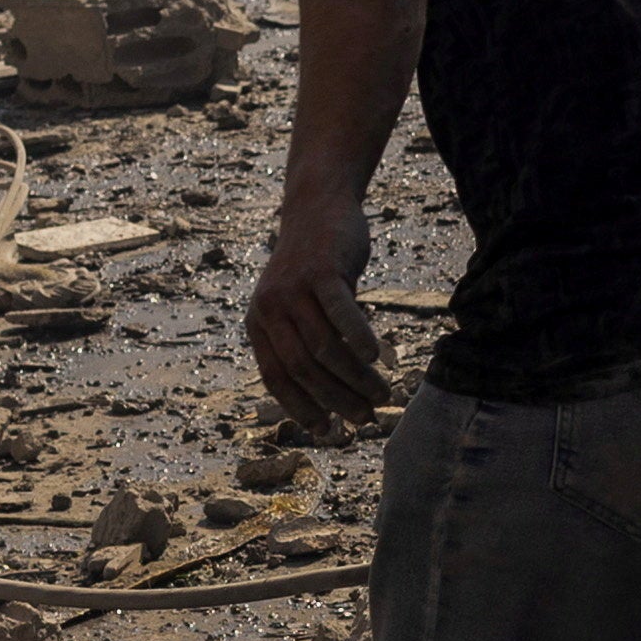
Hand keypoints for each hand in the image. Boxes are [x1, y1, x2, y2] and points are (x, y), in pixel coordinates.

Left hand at [246, 209, 391, 429]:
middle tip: (365, 418)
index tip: (328, 432)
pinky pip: (340, 313)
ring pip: (325, 348)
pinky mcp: (321, 271)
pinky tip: (378, 358)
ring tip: (382, 393)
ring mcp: (294, 289)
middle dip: (336, 400)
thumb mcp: (299, 307)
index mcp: (258, 324)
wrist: (317, 208)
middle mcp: (269, 309)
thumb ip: (308, 344)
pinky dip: (359, 339)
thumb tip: (333, 399)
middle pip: (303, 369)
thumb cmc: (314, 268)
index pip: (276, 379)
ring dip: (356, 378)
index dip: (302, 409)